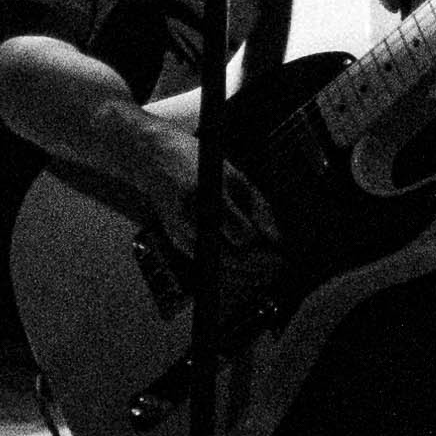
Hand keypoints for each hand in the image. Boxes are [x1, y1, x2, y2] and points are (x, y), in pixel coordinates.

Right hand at [133, 116, 283, 269]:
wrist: (155, 160)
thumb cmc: (199, 163)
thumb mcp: (234, 175)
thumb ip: (258, 206)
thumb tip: (276, 238)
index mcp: (208, 195)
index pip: (242, 235)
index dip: (264, 249)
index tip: (280, 254)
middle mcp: (191, 217)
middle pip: (230, 258)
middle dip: (257, 267)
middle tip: (276, 267)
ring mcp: (180, 232)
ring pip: (217, 268)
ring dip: (244, 275)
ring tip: (264, 273)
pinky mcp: (176, 240)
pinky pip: (205, 266)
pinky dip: (226, 273)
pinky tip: (242, 271)